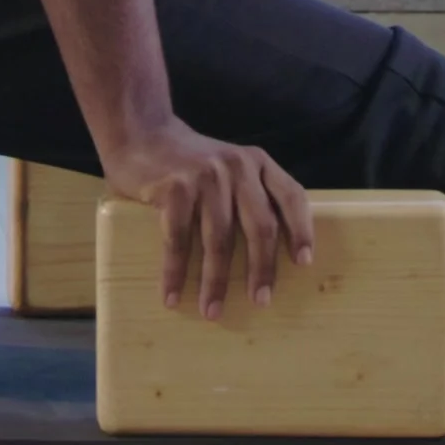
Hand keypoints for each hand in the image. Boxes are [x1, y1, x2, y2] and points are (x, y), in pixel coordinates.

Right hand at [100, 124, 314, 318]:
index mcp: (256, 162)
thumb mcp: (228, 165)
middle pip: (260, 226)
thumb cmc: (188, 161)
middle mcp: (236, 167)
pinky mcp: (174, 188)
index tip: (304, 263)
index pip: (291, 196)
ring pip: (219, 241)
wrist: (140, 133)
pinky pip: (179, 241)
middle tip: (260, 300)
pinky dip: (175, 272)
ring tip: (212, 312)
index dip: (301, 230)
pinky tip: (172, 295)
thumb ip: (248, 192)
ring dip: (215, 282)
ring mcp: (205, 177)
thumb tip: (265, 256)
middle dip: (262, 269)